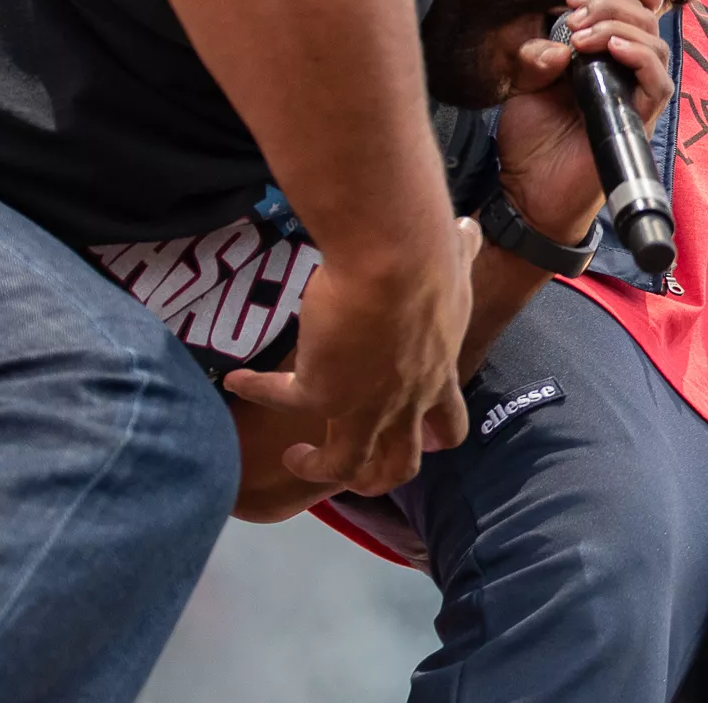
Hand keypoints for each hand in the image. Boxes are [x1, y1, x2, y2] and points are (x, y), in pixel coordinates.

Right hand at [224, 217, 479, 495]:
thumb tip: (469, 231)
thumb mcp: (454, 264)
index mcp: (439, 374)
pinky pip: (281, 402)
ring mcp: (363, 405)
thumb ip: (461, 255)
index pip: (449, 425)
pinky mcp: (321, 392)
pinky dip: (258, 392)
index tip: (426, 439)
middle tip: (357, 474)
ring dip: (318, 467)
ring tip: (296, 458)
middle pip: (398, 465)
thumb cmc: (430, 257)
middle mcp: (405, 402)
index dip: (437, 437)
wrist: (393, 259)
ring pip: (344, 465)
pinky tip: (238, 381)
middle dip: (377, 476)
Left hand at [494, 0, 672, 242]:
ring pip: (654, 44)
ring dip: (620, 27)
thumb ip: (535, 59)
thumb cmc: (529, 142)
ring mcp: (634, 95)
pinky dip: (639, 58)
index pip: (620, 9)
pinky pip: (658, 83)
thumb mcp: (522, 88)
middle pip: (642, 18)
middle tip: (574, 10)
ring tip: (583, 33)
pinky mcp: (639, 120)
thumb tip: (558, 43)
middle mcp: (622, 72)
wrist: (530, 195)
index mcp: (598, 56)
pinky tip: (610, 48)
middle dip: (609, 3)